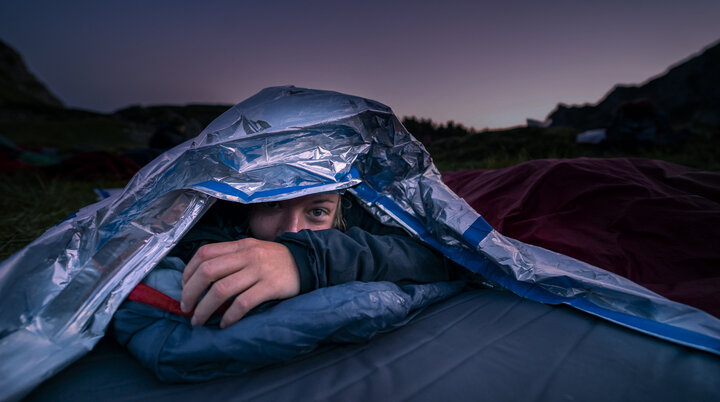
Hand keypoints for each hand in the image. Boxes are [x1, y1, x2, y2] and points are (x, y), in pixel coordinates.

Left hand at [180, 238, 300, 328]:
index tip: (184, 289)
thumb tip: (200, 278)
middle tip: (186, 308)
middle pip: (208, 272)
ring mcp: (259, 271)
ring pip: (221, 290)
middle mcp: (247, 256)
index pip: (204, 254)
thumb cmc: (274, 260)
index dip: (188, 272)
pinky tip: (225, 324)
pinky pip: (243, 303)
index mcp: (239, 245)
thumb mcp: (252, 250)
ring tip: (198, 321)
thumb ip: (230, 258)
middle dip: (190, 292)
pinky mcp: (270, 287)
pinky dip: (229, 316)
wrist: (307, 262)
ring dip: (204, 309)